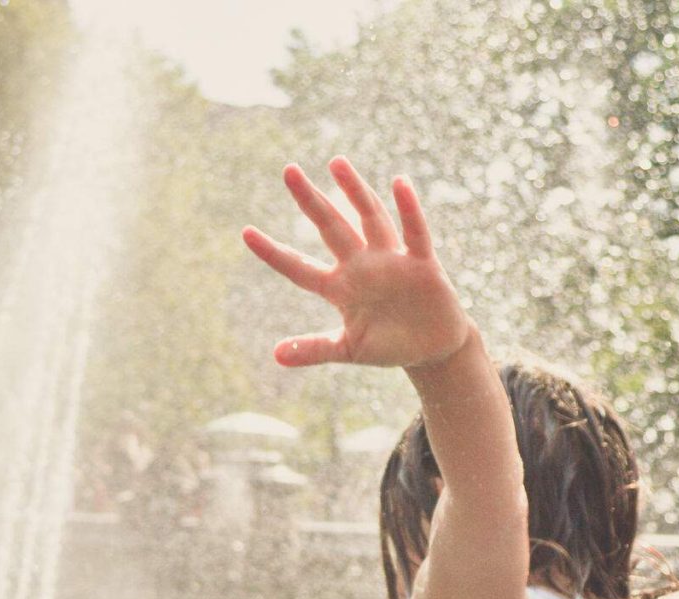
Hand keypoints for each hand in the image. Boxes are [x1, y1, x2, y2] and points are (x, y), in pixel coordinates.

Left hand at [243, 160, 472, 371]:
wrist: (432, 349)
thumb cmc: (388, 345)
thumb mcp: (349, 349)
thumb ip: (314, 349)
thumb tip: (276, 355)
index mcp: (339, 287)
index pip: (300, 267)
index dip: (274, 253)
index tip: (246, 233)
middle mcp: (361, 265)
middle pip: (331, 227)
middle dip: (310, 200)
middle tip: (288, 170)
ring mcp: (391, 260)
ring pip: (369, 218)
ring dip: (354, 191)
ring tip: (336, 163)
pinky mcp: (422, 263)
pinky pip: (414, 233)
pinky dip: (408, 209)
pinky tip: (398, 183)